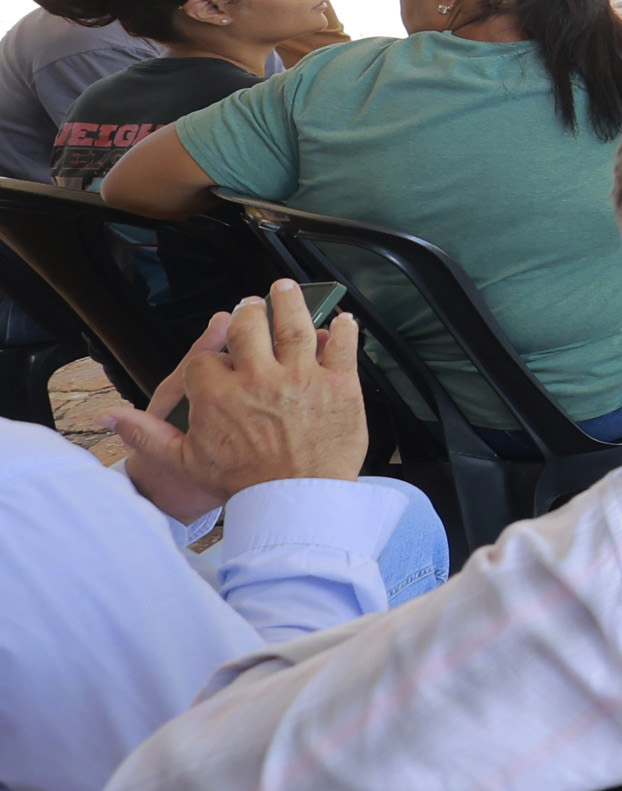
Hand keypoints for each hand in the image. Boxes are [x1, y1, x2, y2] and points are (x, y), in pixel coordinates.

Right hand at [108, 283, 364, 514]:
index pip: (207, 358)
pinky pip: (342, 346)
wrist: (295, 500)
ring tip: (285, 289)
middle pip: (248, 328)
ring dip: (289, 302)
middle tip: (251, 304)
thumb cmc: (244, 484)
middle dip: (248, 312)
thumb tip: (109, 419)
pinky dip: (342, 329)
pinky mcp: (338, 385)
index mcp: (218, 394)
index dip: (211, 355)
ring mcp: (301, 377)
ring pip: (294, 325)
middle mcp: (258, 377)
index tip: (218, 353)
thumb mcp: (184, 461)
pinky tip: (341, 320)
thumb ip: (147, 435)